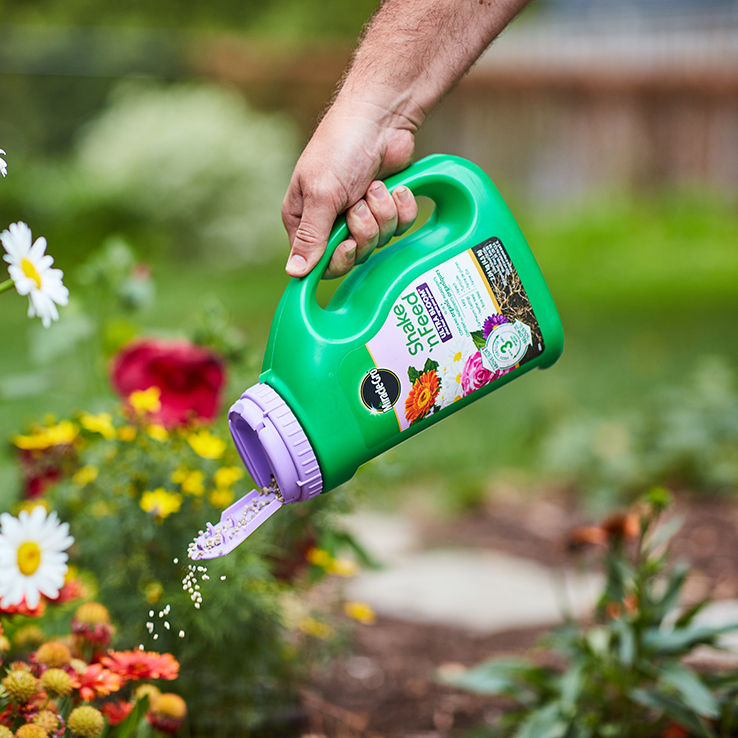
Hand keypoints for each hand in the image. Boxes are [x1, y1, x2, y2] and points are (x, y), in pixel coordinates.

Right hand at [282, 100, 418, 278]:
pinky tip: (395, 187)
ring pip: (379, 240)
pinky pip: (401, 226)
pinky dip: (402, 207)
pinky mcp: (387, 207)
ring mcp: (361, 214)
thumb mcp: (321, 195)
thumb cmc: (341, 148)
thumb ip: (310, 237)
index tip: (350, 244)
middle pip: (354, 255)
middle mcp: (331, 221)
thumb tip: (293, 273)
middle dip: (365, 230)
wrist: (382, 117)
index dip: (340, 259)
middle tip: (361, 204)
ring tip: (376, 187)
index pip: (319, 264)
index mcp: (304, 220)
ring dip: (383, 213)